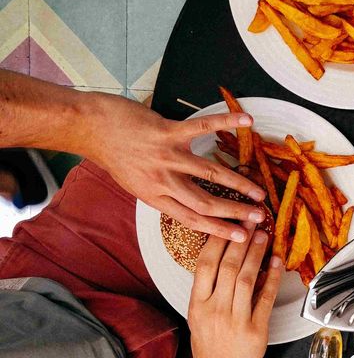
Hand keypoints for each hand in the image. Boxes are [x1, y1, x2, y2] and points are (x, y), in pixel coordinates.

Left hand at [85, 94, 265, 240]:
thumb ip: (161, 191)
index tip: (241, 237)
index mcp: (154, 197)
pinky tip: (247, 121)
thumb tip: (187, 199)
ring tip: (259, 190)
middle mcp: (162, 180)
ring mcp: (166, 156)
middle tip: (259, 216)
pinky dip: (226, 122)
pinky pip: (202, 127)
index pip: (191, 219)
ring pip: (210, 173)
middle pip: (205, 202)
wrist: (90, 128)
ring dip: (238, 183)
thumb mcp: (134, 183)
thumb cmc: (113, 154)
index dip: (219, 229)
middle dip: (235, 212)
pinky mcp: (167, 132)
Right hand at [188, 228, 283, 357]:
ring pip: (247, 279)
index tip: (228, 223)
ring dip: (256, 254)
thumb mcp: (199, 314)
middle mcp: (215, 310)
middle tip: (251, 220)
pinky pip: (266, 298)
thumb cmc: (210, 343)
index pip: (205, 265)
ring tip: (263, 236)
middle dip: (241, 240)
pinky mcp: (256, 330)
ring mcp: (236, 320)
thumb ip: (209, 288)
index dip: (218, 241)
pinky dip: (273, 278)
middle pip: (228, 267)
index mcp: (197, 304)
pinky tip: (277, 262)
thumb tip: (227, 255)